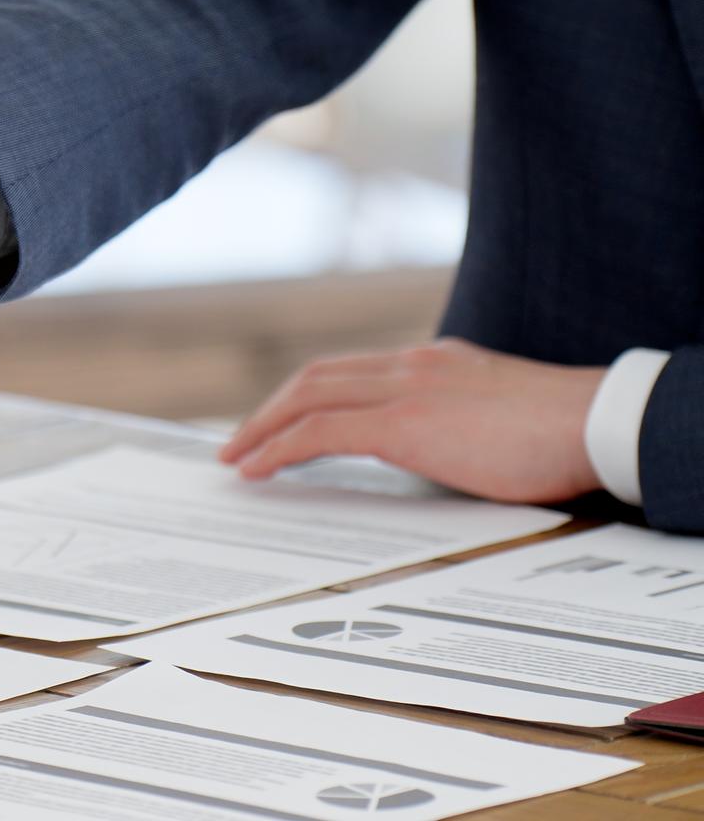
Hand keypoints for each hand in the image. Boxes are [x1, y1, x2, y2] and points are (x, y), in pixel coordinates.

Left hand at [219, 339, 607, 502]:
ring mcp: (405, 388)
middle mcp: (411, 366)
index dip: (307, 396)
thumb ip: (457, 424)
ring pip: (308, 396)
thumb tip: (438, 453)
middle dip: (271, 409)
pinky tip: (259, 470)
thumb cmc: (563, 433)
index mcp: (433, 364)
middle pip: (317, 377)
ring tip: (237, 458)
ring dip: (263, 427)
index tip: (282, 421)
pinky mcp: (404, 422)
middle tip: (241, 442)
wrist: (596, 423)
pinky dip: (280, 447)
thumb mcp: (495, 419)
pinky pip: (320, 432)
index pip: (351, 373)